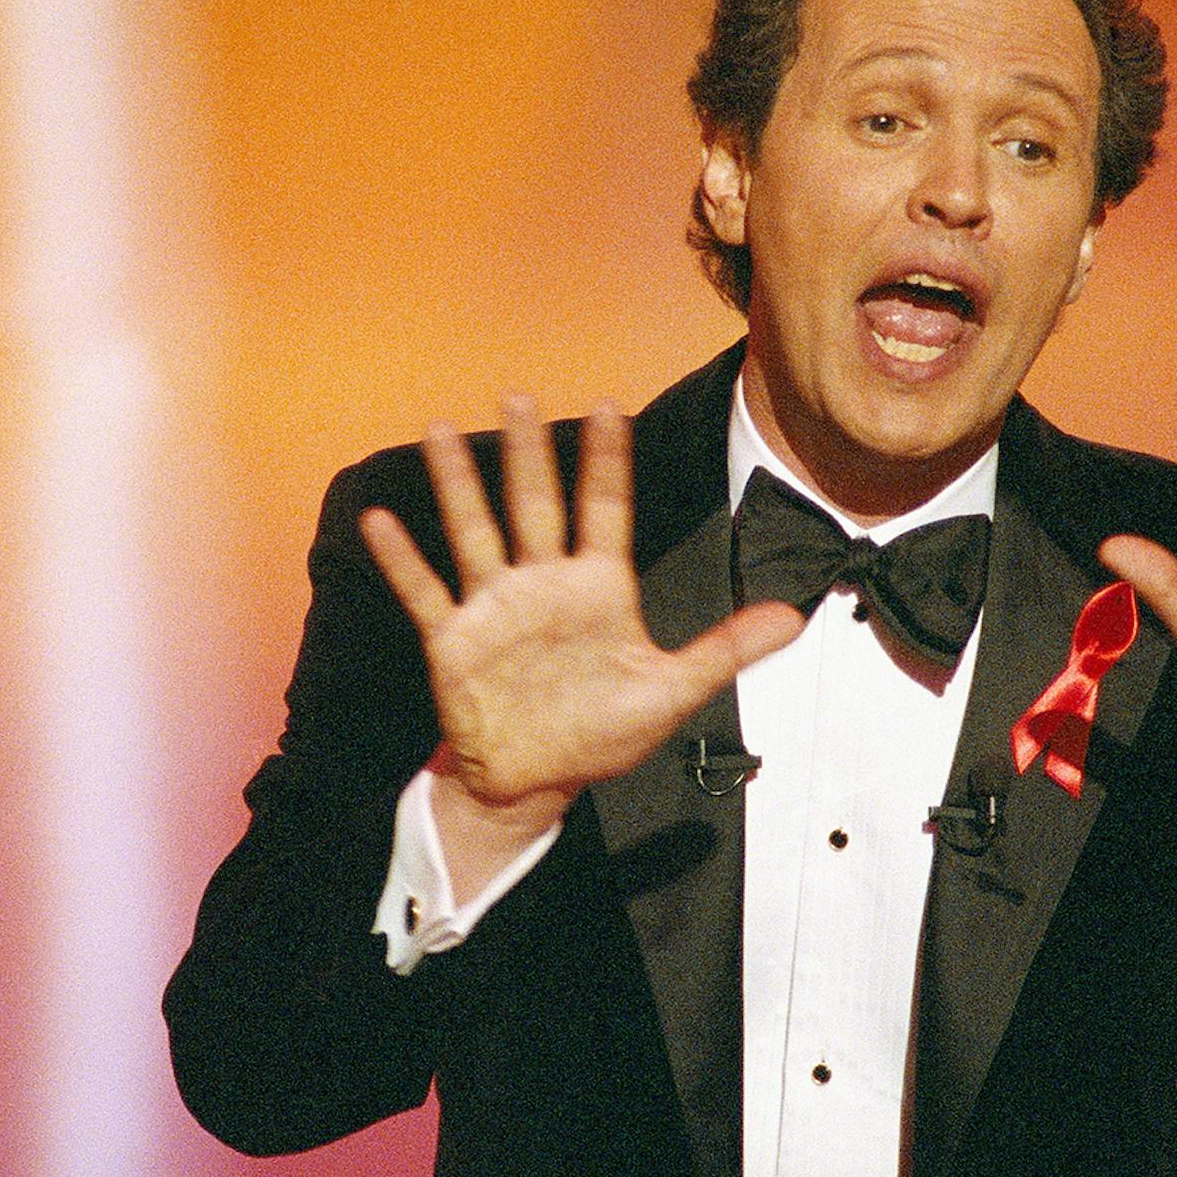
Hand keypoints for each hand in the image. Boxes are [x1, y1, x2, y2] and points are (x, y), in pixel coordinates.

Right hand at [360, 397, 804, 839]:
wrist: (535, 782)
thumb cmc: (601, 733)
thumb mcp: (672, 691)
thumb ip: (727, 650)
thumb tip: (796, 619)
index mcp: (598, 588)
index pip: (605, 510)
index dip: (607, 462)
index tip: (608, 407)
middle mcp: (544, 584)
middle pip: (535, 504)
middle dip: (529, 453)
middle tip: (520, 394)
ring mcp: (495, 606)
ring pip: (475, 531)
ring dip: (458, 484)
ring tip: (442, 431)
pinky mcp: (453, 639)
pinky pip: (425, 591)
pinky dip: (402, 559)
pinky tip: (380, 521)